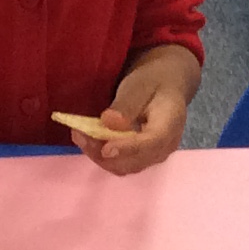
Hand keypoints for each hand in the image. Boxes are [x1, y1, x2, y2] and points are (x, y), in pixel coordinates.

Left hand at [83, 53, 192, 175]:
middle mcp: (165, 146)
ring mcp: (154, 155)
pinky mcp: (141, 157)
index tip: (105, 149)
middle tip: (79, 134)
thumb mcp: (140, 85)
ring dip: (98, 156)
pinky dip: (101, 155)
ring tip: (79, 136)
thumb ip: (127, 104)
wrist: (165, 87)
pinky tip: (86, 140)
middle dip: (104, 153)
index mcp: (170, 125)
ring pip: (125, 166)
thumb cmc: (153, 82)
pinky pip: (120, 163)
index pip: (152, 143)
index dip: (128, 149)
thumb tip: (109, 122)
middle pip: (135, 161)